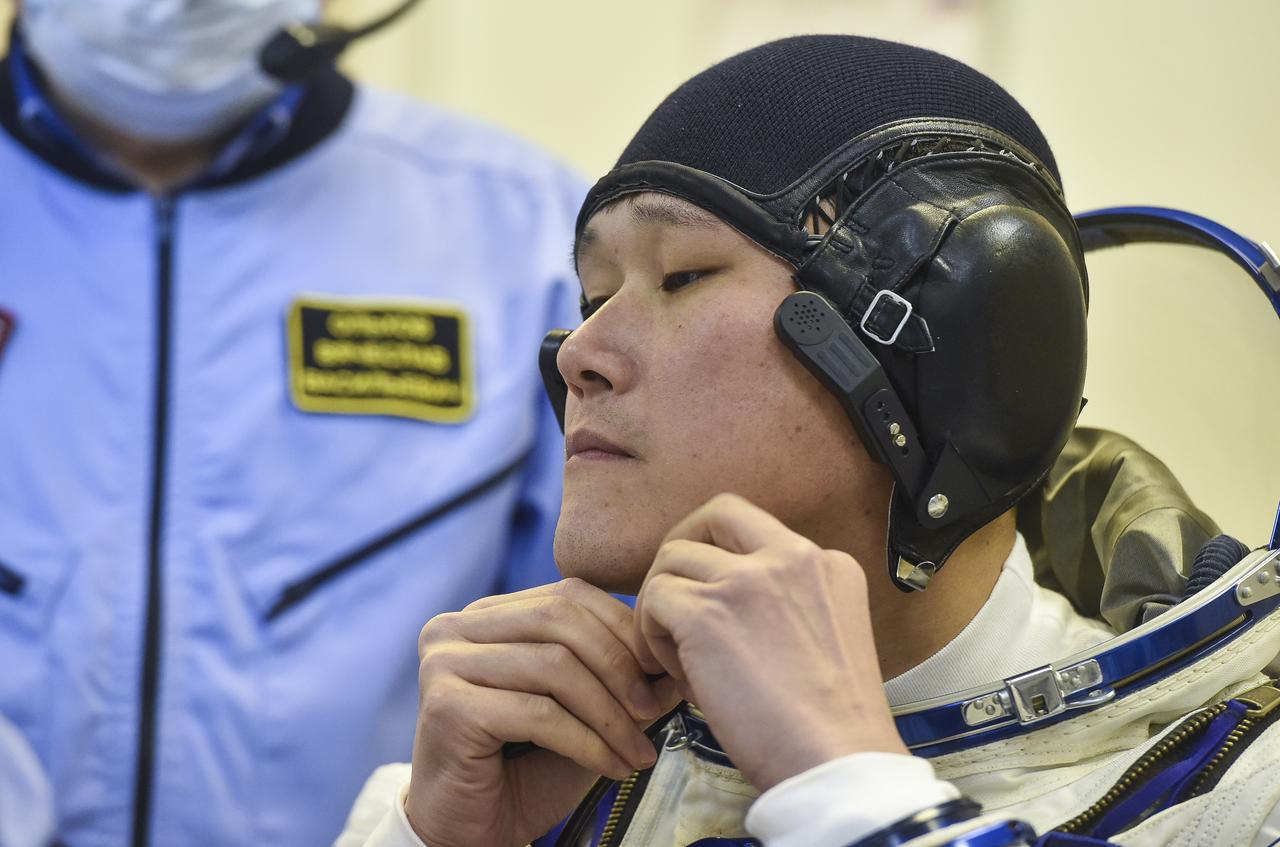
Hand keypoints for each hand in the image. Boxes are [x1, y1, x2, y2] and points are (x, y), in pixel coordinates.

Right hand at [403, 579, 680, 846]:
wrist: (468, 834)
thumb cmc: (525, 771)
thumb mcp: (583, 713)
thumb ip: (620, 679)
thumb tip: (674, 660)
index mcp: (486, 614)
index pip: (569, 594)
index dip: (623, 629)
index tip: (661, 674)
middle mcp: (455, 628)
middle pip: (560, 619)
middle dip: (619, 666)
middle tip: (653, 712)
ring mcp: (444, 663)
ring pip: (554, 665)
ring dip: (610, 713)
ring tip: (638, 751)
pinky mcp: (448, 706)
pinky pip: (539, 713)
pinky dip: (588, 742)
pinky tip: (612, 767)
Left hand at [634, 493, 907, 791]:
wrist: (838, 763)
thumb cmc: (830, 726)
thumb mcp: (827, 636)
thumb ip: (787, 604)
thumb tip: (723, 602)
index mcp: (827, 563)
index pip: (756, 526)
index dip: (721, 554)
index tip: (711, 595)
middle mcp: (791, 557)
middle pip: (714, 514)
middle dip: (682, 550)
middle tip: (672, 603)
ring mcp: (748, 580)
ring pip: (672, 560)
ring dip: (664, 607)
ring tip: (680, 661)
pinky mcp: (708, 613)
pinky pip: (653, 600)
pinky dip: (652, 637)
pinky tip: (677, 678)